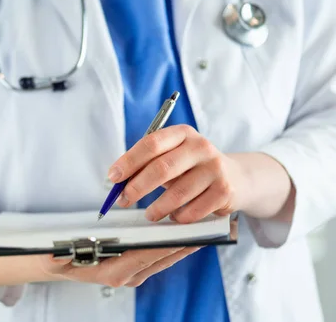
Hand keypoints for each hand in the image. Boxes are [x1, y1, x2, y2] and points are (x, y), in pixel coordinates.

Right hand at [0, 247, 199, 287]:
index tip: (184, 235)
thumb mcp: (51, 257)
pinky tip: (184, 229)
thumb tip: (57, 253)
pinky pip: (159, 255)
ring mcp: (132, 272)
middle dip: (184, 243)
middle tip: (206, 228)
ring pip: (164, 257)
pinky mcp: (135, 265)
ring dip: (183, 242)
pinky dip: (173, 243)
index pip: (142, 258)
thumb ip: (56, 257)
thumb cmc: (54, 258)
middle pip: (161, 258)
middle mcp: (125, 276)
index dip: (163, 246)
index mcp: (109, 273)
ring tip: (203, 226)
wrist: (53, 265)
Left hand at [108, 124, 249, 222]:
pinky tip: (174, 216)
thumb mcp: (172, 156)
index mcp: (182, 133)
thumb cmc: (191, 167)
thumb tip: (116, 182)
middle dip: (137, 187)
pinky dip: (179, 216)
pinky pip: (194, 210)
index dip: (129, 161)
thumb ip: (147, 164)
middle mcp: (200, 147)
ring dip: (157, 207)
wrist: (236, 177)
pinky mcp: (224, 191)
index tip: (113, 177)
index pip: (151, 144)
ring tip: (150, 214)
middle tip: (123, 200)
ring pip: (177, 193)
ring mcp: (215, 169)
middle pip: (162, 168)